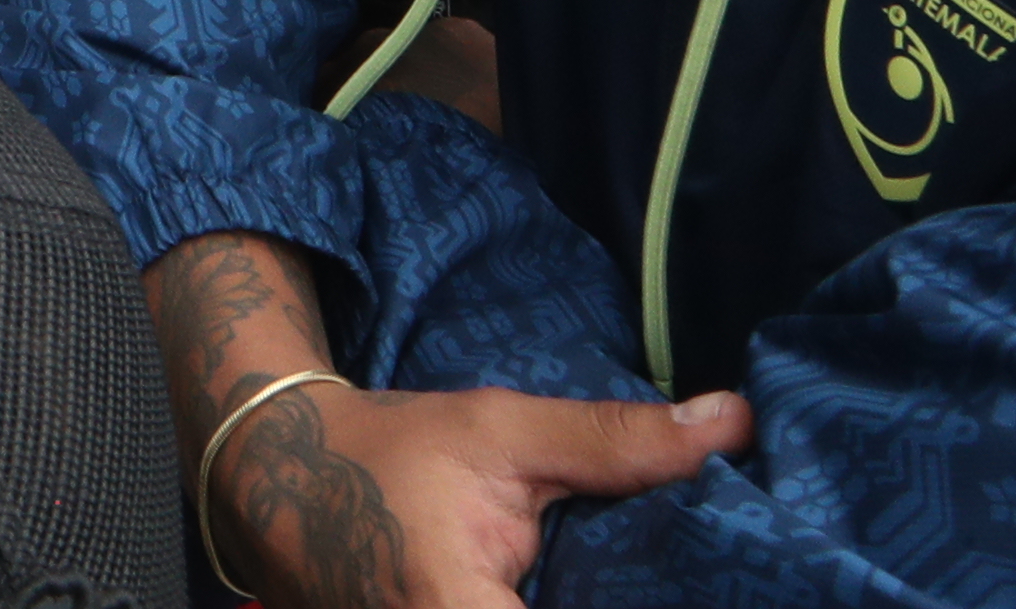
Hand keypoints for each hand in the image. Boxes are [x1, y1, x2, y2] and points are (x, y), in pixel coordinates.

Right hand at [203, 376, 747, 607]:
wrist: (282, 477)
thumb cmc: (391, 451)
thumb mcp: (499, 431)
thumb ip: (614, 442)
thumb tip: (732, 424)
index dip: (640, 602)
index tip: (708, 583)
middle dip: (619, 598)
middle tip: (671, 576)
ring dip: (590, 602)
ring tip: (617, 579)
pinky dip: (552, 607)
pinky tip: (579, 588)